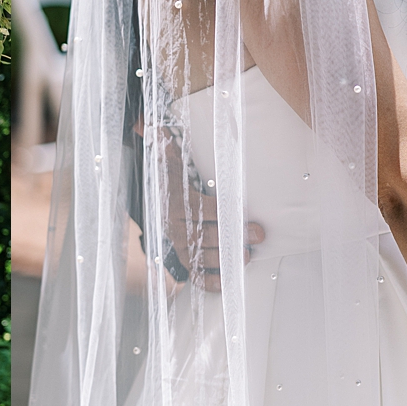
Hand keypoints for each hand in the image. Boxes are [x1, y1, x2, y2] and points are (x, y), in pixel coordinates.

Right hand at [159, 139, 264, 291]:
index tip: (242, 212)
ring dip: (224, 260)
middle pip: (204, 233)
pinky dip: (209, 282)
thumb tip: (149, 123)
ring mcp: (179, 244)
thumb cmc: (170, 179)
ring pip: (200, 256)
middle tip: (258, 234)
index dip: (222, 212)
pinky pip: (194, 275)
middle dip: (232, 235)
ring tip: (245, 257)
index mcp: (175, 200)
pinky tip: (227, 282)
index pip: (200, 207)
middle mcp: (175, 225)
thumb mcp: (167, 159)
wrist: (154, 200)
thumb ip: (164, 142)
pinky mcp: (184, 259)